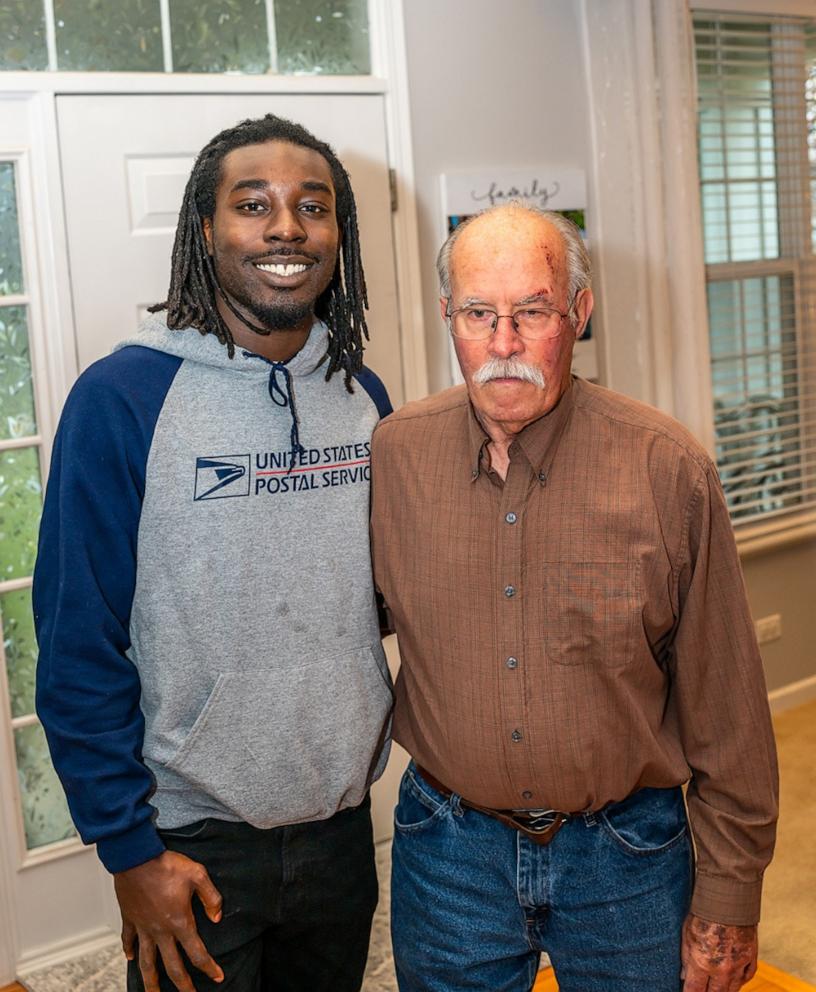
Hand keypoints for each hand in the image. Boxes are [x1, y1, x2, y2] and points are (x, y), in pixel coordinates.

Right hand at [115, 850, 223, 991]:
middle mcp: (160, 930)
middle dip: (182, 985)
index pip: (197, 953)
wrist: (136, 857)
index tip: (217, 977)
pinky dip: (128, 950)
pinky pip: (128, 939)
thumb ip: (211, 897)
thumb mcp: (198, 875)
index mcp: (179, 921)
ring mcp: (143, 926)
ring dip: (150, 981)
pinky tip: (129, 959)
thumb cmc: (167, 863)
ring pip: (146, 962)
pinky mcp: (130, 918)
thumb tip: (217, 917)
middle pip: (172, 966)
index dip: (209, 968)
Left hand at [681, 913, 757, 990]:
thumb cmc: (703, 913)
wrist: (729, 898)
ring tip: (714, 987)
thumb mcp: (686, 933)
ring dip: (722, 990)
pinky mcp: (751, 958)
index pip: (694, 991)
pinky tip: (732, 980)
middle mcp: (721, 969)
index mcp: (702, 962)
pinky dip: (739, 981)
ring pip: (731, 990)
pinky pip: (746, 978)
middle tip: (702, 989)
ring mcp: (738, 965)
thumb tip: (684, 977)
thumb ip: (686, 958)